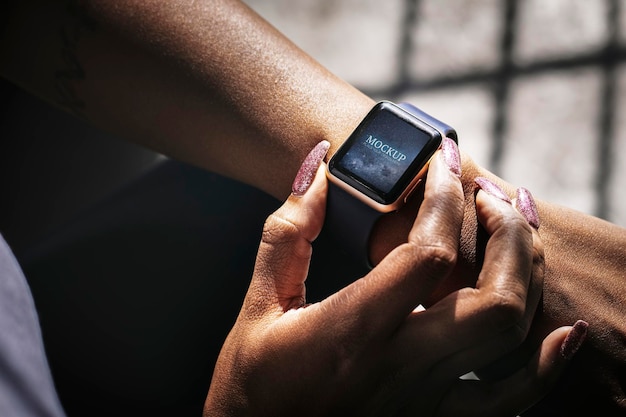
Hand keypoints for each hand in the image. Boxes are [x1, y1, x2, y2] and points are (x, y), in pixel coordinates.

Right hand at [203, 140, 583, 416]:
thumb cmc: (251, 384)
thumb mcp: (257, 306)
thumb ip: (287, 233)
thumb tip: (317, 165)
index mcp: (351, 332)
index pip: (427, 254)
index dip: (443, 197)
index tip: (442, 160)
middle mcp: (399, 367)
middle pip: (493, 298)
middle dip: (505, 233)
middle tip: (486, 196)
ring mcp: (425, 400)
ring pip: (509, 338)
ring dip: (527, 275)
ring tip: (513, 232)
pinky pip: (508, 401)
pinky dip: (544, 365)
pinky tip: (560, 330)